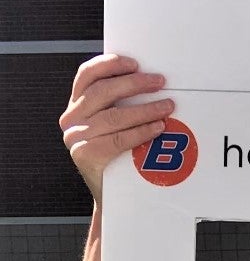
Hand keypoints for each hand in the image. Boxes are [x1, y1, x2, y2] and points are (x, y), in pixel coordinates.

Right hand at [59, 55, 173, 205]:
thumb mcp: (113, 125)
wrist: (113, 197)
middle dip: (134, 84)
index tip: (134, 63)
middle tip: (159, 82)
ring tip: (166, 106)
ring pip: (113, 116)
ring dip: (144, 109)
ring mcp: (76, 138)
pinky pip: (118, 139)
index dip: (109, 65)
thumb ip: (118, 104)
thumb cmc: (118, 157)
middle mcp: (71, 119)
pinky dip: (140, 132)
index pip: (87, 75)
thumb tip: (148, 81)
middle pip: (102, 92)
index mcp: (76, 105)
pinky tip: (157, 128)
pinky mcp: (85, 155)